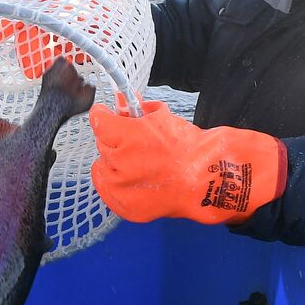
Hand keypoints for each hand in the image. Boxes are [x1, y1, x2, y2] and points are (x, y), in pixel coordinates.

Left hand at [89, 101, 286, 224]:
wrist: (205, 179)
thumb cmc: (188, 148)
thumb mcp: (161, 118)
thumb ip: (136, 108)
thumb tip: (120, 99)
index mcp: (128, 136)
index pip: (99, 121)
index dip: (103, 115)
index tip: (105, 114)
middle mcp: (120, 162)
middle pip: (102, 144)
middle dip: (115, 140)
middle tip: (132, 142)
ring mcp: (120, 186)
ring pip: (102, 167)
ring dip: (113, 163)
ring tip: (137, 163)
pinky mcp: (123, 205)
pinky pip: (106, 189)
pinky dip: (115, 183)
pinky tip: (132, 179)